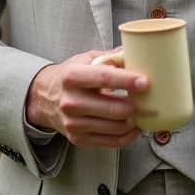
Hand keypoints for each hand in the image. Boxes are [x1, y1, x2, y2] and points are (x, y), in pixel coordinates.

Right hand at [25, 49, 146, 147]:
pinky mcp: (78, 139)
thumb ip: (110, 57)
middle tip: (150, 100)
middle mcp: (71, 101)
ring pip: (115, 127)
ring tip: (144, 112)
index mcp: (72, 76)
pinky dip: (129, 135)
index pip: (104, 78)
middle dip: (136, 106)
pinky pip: (111, 142)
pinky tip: (135, 126)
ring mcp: (73, 123)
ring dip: (134, 121)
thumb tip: (136, 52)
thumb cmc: (70, 76)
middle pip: (113, 109)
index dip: (127, 80)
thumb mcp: (85, 60)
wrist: (45, 98)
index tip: (145, 81)